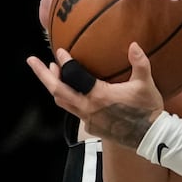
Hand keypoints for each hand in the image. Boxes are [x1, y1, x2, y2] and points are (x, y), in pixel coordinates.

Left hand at [26, 42, 165, 148]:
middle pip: (57, 90)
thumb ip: (140, 62)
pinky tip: (73, 91)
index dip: (65, 62)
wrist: (150, 137)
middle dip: (43, 74)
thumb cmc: (147, 109)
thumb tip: (133, 44)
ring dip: (54, 86)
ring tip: (52, 73)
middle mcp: (88, 108)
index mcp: (99, 96)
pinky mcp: (91, 127)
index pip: (74, 76)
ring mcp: (88, 119)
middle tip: (32, 60)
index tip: (60, 51)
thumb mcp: (146, 84)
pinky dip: (68, 97)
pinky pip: (73, 110)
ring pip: (62, 101)